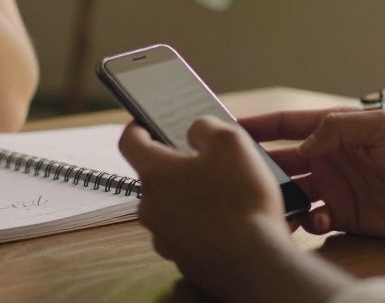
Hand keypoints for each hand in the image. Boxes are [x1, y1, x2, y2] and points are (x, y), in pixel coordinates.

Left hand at [118, 118, 297, 299]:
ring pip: (171, 205)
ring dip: (190, 195)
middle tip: (206, 158)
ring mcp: (164, 236)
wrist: (255, 263)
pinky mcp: (183, 258)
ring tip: (225, 191)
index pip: (130, 141)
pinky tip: (229, 221)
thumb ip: (204, 127)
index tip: (151, 121)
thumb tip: (194, 131)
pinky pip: (187, 231)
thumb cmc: (240, 199)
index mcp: (154, 173)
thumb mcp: (230, 142)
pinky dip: (201, 223)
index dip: (140, 126)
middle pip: (155, 176)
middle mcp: (150, 206)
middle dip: (177, 164)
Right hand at [242, 107, 384, 240]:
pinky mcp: (346, 216)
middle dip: (258, 167)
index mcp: (335, 130)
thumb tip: (301, 144)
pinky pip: (313, 219)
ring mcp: (337, 188)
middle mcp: (330, 158)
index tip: (226, 128)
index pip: (287, 125)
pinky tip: (311, 222)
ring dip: (277, 198)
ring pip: (292, 193)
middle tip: (236, 175)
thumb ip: (338, 128)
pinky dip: (305, 222)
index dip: (257, 126)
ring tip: (266, 205)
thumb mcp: (381, 126)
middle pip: (282, 160)